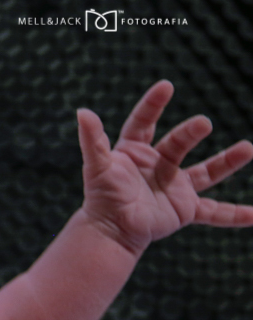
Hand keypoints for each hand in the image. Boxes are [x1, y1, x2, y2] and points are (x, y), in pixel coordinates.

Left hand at [78, 80, 252, 251]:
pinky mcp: (185, 209)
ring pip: (207, 171)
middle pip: (178, 143)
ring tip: (249, 148)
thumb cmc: (100, 198)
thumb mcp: (95, 167)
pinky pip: (215, 212)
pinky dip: (235, 215)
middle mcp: (158, 165)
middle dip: (190, 133)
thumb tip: (82, 112)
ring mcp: (174, 186)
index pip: (143, 123)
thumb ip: (92, 141)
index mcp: (135, 152)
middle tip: (203, 124)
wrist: (109, 233)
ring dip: (228, 161)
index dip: (153, 105)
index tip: (166, 86)